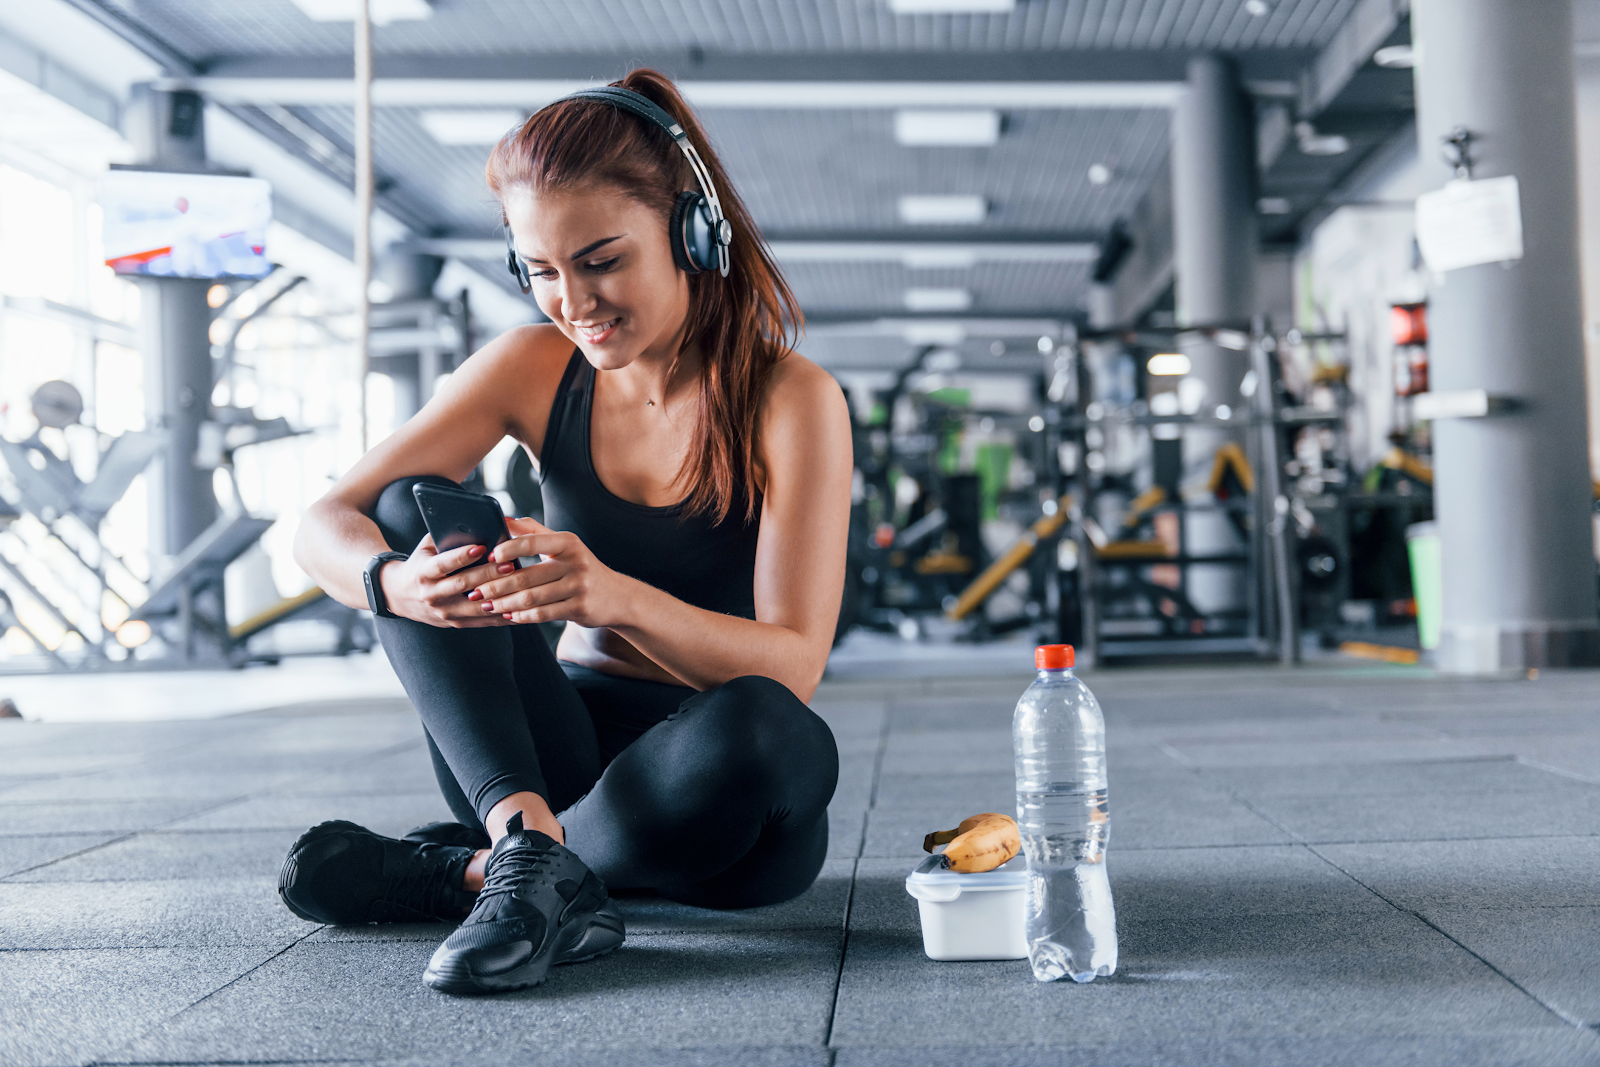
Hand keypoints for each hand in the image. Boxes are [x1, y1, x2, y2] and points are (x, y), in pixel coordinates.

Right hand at [380, 535, 509, 627]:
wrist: (399, 595)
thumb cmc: (420, 563)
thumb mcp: (425, 548)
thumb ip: (446, 536)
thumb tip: (475, 522)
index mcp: (423, 572)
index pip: (443, 564)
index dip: (461, 556)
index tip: (481, 547)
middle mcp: (431, 594)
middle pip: (462, 584)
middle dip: (487, 574)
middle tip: (509, 564)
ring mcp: (443, 612)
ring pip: (475, 607)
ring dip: (499, 598)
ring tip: (519, 587)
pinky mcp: (454, 623)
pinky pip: (481, 622)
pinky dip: (500, 617)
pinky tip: (518, 608)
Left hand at [469, 518, 630, 627]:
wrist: (616, 596)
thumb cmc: (581, 567)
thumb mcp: (564, 544)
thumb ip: (533, 531)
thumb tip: (504, 519)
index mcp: (568, 542)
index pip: (532, 542)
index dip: (507, 549)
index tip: (487, 557)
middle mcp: (576, 562)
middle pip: (527, 576)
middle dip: (497, 585)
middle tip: (475, 591)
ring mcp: (579, 587)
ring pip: (532, 598)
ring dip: (505, 603)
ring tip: (486, 605)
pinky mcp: (579, 608)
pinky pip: (543, 614)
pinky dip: (522, 616)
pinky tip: (508, 616)